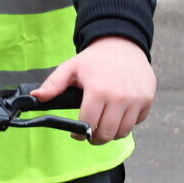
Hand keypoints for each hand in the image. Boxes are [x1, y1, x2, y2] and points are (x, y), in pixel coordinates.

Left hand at [32, 36, 156, 143]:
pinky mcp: (147, 99)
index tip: (76, 134)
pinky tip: (118, 115)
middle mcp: (120, 97)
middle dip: (95, 138)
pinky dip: (127, 123)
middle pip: (106, 133)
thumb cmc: (94, 59)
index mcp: (98, 90)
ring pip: (123, 131)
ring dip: (111, 134)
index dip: (79, 133)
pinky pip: (137, 122)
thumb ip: (53, 85)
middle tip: (90, 135)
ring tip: (103, 127)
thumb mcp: (70, 68)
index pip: (88, 124)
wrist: (122, 44)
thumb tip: (36, 97)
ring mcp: (136, 99)